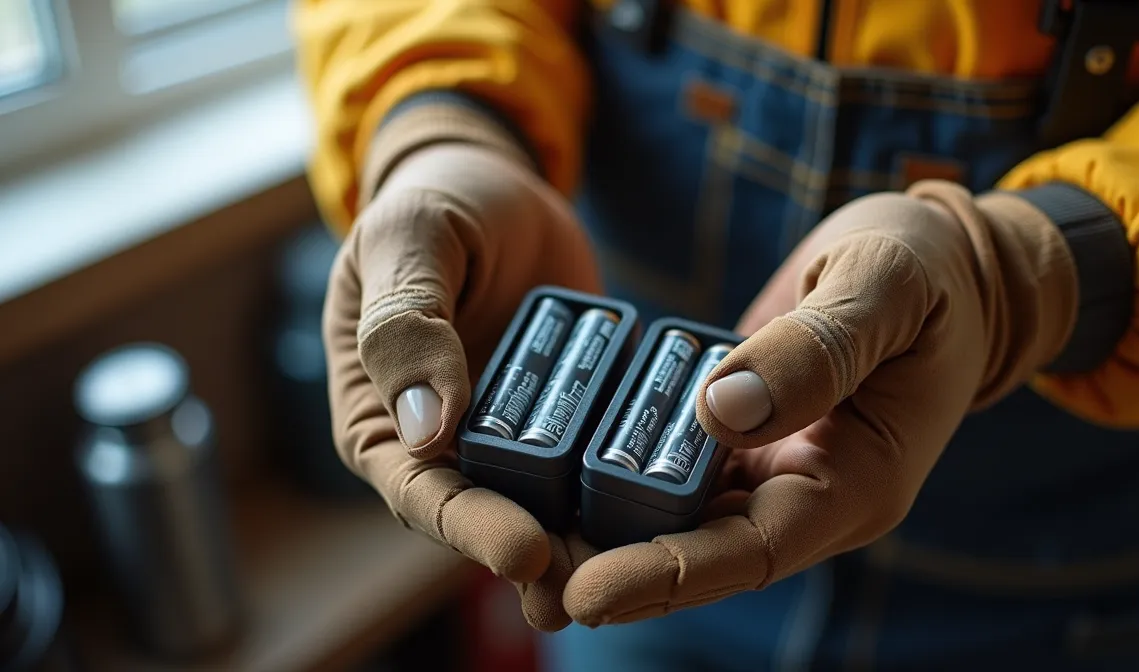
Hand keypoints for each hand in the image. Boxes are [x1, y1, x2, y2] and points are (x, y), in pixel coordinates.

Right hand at [323, 142, 600, 630]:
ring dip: (592, 540)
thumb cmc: (436, 206)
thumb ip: (406, 323)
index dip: (470, 528)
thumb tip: (422, 429)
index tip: (527, 555)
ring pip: (550, 501)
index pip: (419, 491)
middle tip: (597, 592)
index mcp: (383, 417)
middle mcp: (446, 443)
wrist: (499, 188)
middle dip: (543, 558)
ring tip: (644, 575)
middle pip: (490, 515)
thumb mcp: (412, 242)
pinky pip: (600, 457)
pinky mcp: (572, 416)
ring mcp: (513, 435)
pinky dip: (634, 484)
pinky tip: (683, 507)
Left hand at [561, 181, 1077, 624]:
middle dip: (612, 568)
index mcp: (856, 482)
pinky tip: (545, 469)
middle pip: (700, 550)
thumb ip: (815, 349)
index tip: (586, 591)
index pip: (753, 550)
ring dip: (599, 531)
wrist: (944, 264)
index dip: (669, 576)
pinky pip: (671, 462)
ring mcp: (772, 466)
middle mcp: (806, 492)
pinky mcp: (739, 431)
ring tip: (508, 542)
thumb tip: (720, 408)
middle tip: (517, 580)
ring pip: (677, 516)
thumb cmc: (931, 271)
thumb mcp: (885, 288)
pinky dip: (613, 469)